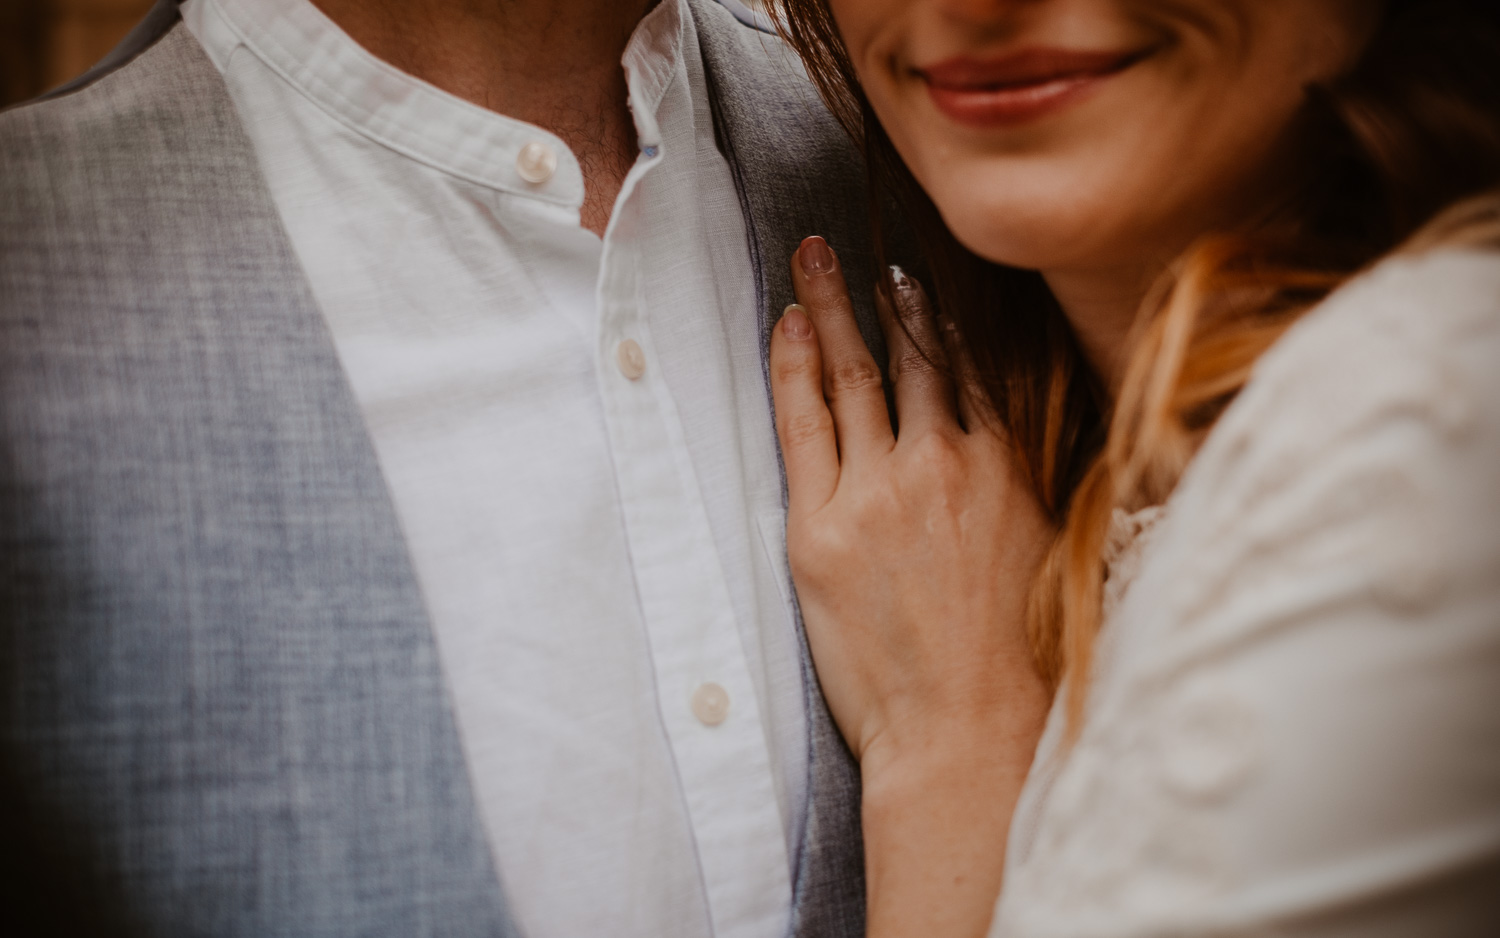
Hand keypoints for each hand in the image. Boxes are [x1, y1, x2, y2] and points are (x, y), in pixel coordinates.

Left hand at [770, 236, 1052, 936]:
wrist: (969, 731)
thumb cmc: (1015, 665)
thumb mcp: (1045, 558)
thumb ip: (1022, 489)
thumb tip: (1004, 449)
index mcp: (1005, 469)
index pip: (962, 371)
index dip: (931, 319)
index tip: (911, 279)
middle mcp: (946, 463)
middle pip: (907, 357)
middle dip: (878, 294)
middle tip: (854, 246)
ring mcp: (880, 490)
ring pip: (854, 376)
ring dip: (829, 311)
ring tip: (810, 261)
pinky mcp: (822, 527)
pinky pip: (803, 425)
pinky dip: (793, 370)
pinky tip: (782, 328)